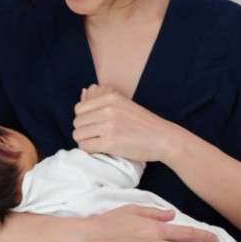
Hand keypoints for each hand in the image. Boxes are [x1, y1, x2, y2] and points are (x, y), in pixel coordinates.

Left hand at [73, 84, 187, 162]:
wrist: (163, 138)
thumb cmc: (143, 123)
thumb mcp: (123, 104)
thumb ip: (102, 97)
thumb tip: (84, 91)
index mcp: (110, 97)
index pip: (79, 108)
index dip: (84, 119)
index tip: (95, 125)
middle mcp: (107, 109)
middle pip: (77, 122)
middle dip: (84, 131)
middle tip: (97, 136)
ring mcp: (108, 126)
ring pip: (78, 135)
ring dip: (85, 141)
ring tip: (98, 142)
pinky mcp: (110, 142)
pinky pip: (85, 147)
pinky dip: (89, 150)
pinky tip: (101, 149)